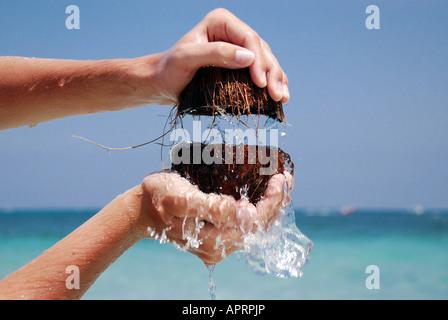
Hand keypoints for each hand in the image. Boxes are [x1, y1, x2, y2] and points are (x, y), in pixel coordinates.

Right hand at [138, 170, 292, 265]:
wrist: (142, 210)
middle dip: (277, 202)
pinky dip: (260, 209)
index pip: (255, 223)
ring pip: (255, 227)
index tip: (280, 179)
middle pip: (260, 227)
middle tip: (286, 177)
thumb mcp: (181, 199)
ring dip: (271, 206)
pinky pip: (246, 225)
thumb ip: (212, 207)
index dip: (272, 201)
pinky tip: (265, 195)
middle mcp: (220, 247)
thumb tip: (246, 213)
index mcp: (214, 241)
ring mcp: (219, 244)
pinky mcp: (217, 236)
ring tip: (282, 184)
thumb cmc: (159, 199)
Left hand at [145, 8, 289, 105]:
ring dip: (277, 79)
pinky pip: (261, 71)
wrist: (162, 83)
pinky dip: (271, 83)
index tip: (261, 83)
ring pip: (266, 61)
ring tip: (282, 98)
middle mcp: (232, 32)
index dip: (259, 61)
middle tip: (277, 95)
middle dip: (271, 73)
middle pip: (261, 50)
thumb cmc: (169, 70)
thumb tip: (249, 58)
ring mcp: (237, 48)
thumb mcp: (187, 59)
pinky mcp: (239, 64)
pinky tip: (280, 95)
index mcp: (221, 22)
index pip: (248, 38)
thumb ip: (216, 54)